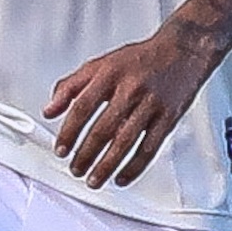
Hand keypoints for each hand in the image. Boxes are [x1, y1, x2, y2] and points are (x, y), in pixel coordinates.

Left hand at [45, 19, 226, 188]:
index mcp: (109, 75)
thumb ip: (70, 86)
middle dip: (86, 154)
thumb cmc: (139, 59)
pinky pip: (150, 148)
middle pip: (103, 128)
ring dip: (106, 166)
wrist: (183, 50)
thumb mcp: (100, 64)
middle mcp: (130, 89)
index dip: (69, 131)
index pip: (82, 107)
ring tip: (93, 180)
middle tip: (75, 169)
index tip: (61, 149)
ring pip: (125, 142)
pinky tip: (121, 178)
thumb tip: (49, 110)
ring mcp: (151, 104)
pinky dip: (134, 167)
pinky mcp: (169, 117)